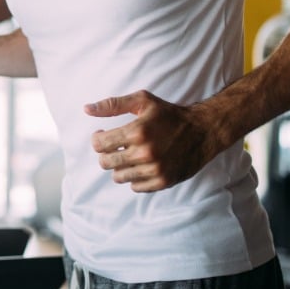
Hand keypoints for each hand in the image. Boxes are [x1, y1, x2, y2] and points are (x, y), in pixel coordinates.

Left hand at [85, 90, 219, 192]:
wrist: (203, 131)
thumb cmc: (170, 114)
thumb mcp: (143, 101)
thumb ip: (113, 104)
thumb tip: (86, 109)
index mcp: (137, 131)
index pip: (99, 144)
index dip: (97, 139)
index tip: (103, 134)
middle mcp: (145, 153)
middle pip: (105, 163)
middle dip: (105, 154)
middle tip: (115, 147)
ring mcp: (154, 170)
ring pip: (118, 177)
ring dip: (119, 167)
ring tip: (129, 155)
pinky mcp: (163, 182)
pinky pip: (135, 187)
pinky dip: (134, 178)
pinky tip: (141, 165)